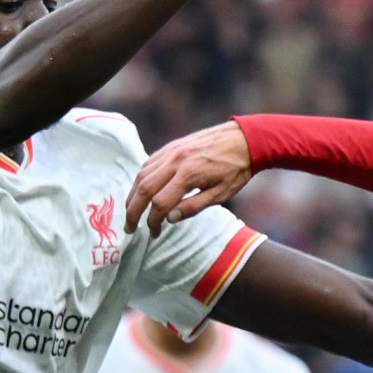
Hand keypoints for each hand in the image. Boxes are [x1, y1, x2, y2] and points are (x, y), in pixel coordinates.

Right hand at [130, 121, 252, 232]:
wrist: (244, 139)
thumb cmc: (236, 170)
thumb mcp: (221, 194)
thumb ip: (194, 206)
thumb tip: (169, 219)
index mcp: (189, 175)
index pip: (160, 203)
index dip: (153, 221)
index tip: (154, 233)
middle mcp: (175, 161)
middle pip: (144, 189)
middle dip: (133, 211)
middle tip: (129, 227)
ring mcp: (170, 151)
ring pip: (141, 175)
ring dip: (133, 195)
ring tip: (131, 211)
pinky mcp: (170, 147)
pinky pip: (148, 164)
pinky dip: (140, 179)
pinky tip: (140, 191)